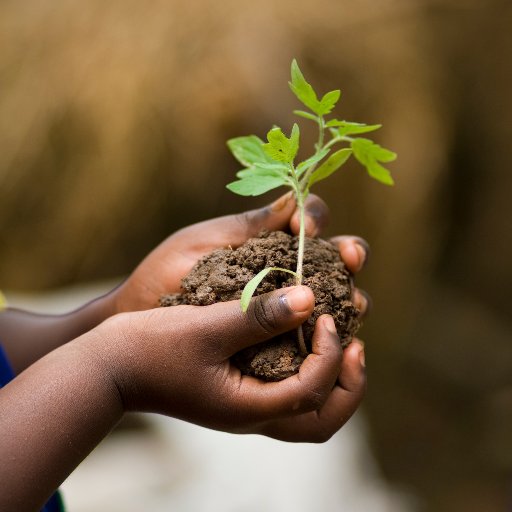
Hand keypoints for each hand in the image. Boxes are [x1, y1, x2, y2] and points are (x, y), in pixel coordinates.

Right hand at [88, 285, 365, 442]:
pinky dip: (307, 366)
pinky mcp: (237, 389)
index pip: (312, 391)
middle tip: (354, 344)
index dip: (328, 352)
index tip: (323, 312)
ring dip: (331, 376)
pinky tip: (302, 333)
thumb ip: (258, 314)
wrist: (111, 366)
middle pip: (322, 419)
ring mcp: (246, 404)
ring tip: (338, 339)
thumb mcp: (206, 327)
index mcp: (247, 407)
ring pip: (309, 409)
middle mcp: (253, 413)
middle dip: (347, 382)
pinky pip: (288, 388)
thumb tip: (309, 298)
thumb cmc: (151, 348)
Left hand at [110, 193, 370, 316]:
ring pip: (335, 299)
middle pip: (334, 259)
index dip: (315, 218)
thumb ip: (247, 227)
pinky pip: (314, 339)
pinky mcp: (279, 343)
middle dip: (350, 255)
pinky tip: (336, 340)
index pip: (307, 218)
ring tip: (350, 302)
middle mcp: (284, 272)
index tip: (304, 227)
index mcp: (266, 240)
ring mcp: (284, 308)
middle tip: (350, 259)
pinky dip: (332, 337)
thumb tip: (295, 203)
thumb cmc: (164, 277)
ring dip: (350, 297)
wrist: (138, 326)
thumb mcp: (202, 244)